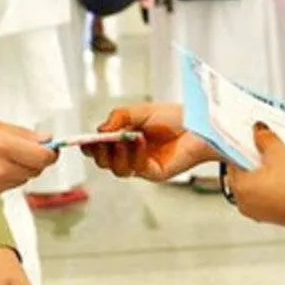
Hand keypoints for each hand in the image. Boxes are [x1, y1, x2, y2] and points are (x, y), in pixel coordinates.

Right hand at [0, 122, 56, 199]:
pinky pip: (7, 188)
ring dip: (19, 170)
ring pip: (22, 180)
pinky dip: (4, 179)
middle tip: (23, 150)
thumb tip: (45, 139)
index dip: (50, 153)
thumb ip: (21, 134)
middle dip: (34, 160)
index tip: (49, 148)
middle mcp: (0, 168)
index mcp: (2, 145)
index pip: (43, 157)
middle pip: (36, 170)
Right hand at [81, 104, 215, 181]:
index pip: (100, 149)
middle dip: (100, 154)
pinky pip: (139, 169)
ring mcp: (143, 165)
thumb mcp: (141, 111)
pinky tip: (139, 141)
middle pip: (105, 163)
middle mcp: (131, 155)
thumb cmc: (173, 117)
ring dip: (117, 155)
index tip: (84, 141)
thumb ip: (119, 117)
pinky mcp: (157, 173)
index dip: (90, 148)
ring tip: (122, 139)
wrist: (201, 123)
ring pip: (119, 170)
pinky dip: (136, 155)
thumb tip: (100, 130)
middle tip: (100, 141)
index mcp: (123, 140)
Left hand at [225, 125, 284, 235]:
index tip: (251, 136)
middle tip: (267, 143)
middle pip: (244, 173)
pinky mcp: (273, 217)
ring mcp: (257, 212)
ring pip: (256, 184)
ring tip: (279, 156)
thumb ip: (265, 140)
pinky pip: (266, 194)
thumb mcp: (281, 155)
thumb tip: (258, 130)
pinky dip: (272, 183)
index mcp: (239, 188)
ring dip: (265, 170)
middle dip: (255, 158)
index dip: (242, 146)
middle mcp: (243, 203)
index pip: (231, 161)